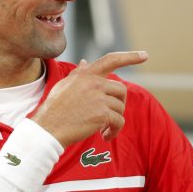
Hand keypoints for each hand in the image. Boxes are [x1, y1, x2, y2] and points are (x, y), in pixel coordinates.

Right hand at [31, 51, 147, 146]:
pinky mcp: (102, 114)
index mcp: (86, 74)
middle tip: (109, 117)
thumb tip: (85, 62)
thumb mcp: (64, 85)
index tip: (144, 55)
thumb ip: (78, 74)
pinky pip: (119, 122)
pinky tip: (105, 136)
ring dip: (114, 120)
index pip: (111, 60)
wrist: (47, 128)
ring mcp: (99, 97)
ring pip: (120, 107)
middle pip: (121, 90)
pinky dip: (115, 131)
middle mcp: (94, 83)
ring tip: (103, 129)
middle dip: (118, 104)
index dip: (130, 57)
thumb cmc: (54, 109)